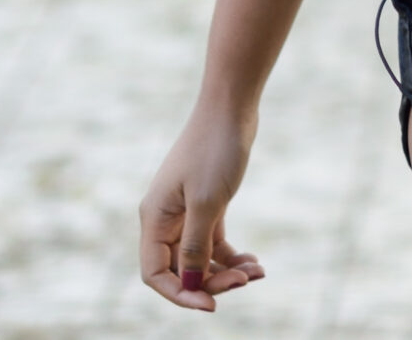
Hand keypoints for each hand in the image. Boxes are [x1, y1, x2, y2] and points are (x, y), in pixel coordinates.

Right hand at [138, 105, 266, 309]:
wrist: (231, 107)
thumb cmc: (215, 149)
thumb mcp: (207, 201)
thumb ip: (197, 246)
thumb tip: (192, 283)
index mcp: (154, 219)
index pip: (155, 273)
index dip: (180, 293)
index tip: (211, 304)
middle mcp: (165, 220)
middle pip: (181, 268)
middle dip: (211, 281)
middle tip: (245, 280)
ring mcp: (186, 213)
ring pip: (201, 258)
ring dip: (226, 270)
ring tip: (257, 271)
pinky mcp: (207, 205)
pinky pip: (215, 242)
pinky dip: (232, 255)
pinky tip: (256, 262)